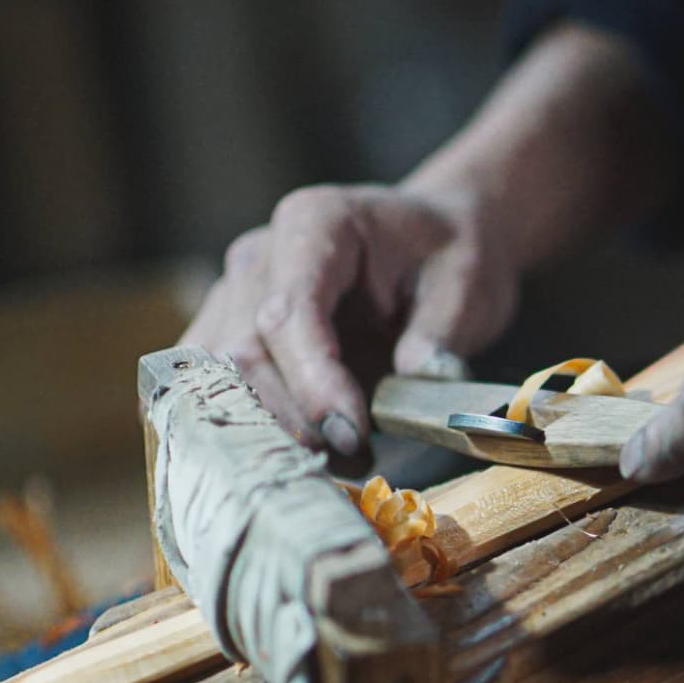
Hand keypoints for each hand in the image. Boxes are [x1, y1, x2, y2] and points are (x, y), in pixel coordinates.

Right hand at [182, 180, 515, 461]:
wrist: (433, 241)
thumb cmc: (447, 259)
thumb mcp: (465, 288)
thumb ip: (440, 334)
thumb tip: (420, 381)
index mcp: (316, 223)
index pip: (287, 313)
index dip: (312, 383)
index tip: (354, 435)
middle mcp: (259, 256)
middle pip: (243, 351)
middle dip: (295, 418)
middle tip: (357, 458)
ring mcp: (236, 293)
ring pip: (220, 377)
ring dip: (273, 430)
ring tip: (343, 459)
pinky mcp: (231, 331)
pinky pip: (218, 387)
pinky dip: (256, 428)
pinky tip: (309, 454)